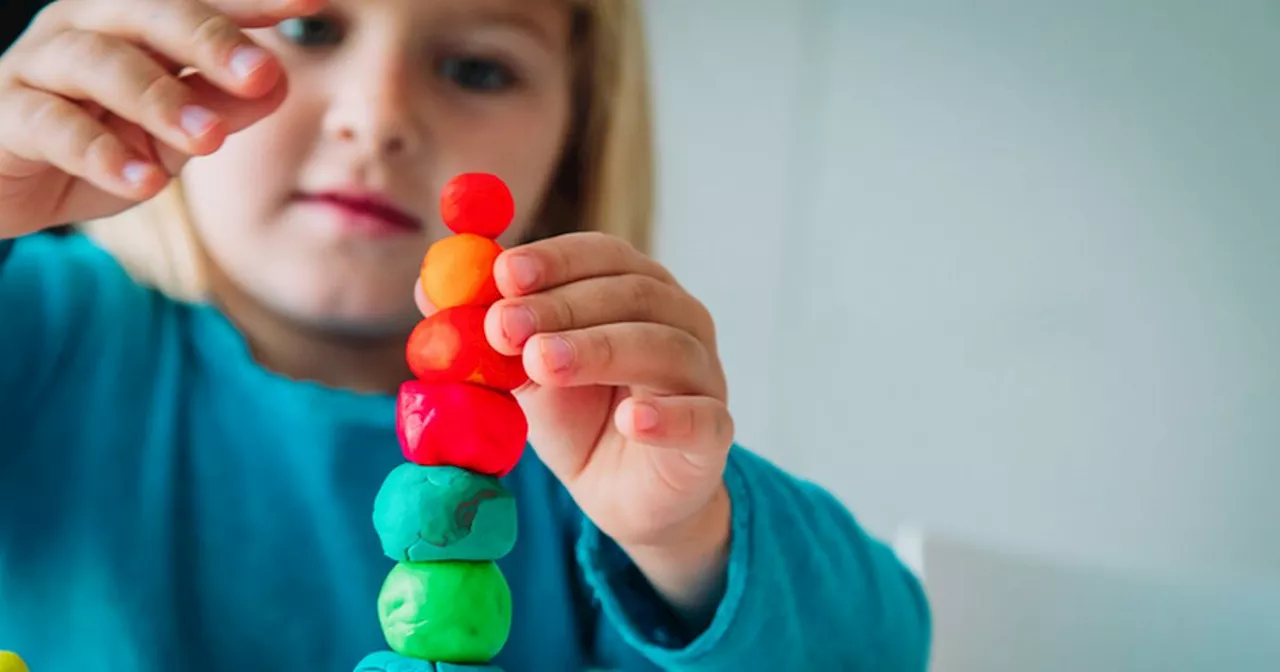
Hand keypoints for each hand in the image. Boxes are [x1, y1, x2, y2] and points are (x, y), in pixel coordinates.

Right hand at [0, 0, 324, 237]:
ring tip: (211, 141)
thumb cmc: (103, 141)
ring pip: (100, 63)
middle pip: (148, 13)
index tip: (311, 3)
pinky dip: (102, 154)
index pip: (201, 2)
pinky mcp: (8, 115)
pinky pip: (54, 127)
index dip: (254, 2)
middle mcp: (87, 28)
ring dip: (160, 100)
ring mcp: (41, 67)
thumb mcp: (174, 135)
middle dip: (210, 39)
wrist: (10, 182)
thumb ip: (221, 107)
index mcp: (136, 23)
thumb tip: (280, 83)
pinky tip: (145, 182)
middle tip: (262, 72)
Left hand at [483, 232, 734, 614]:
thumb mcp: (522, 370)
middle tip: (504, 326)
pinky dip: (668, 416)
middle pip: (633, 295)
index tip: (503, 273)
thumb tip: (427, 287)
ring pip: (664, 348)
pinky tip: (632, 419)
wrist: (621, 494)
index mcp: (636, 290)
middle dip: (562, 306)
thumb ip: (486, 329)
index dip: (555, 259)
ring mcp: (703, 375)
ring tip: (542, 363)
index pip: (604, 255)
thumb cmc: (578, 417)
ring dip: (599, 349)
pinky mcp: (714, 435)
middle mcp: (680, 320)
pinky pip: (702, 419)